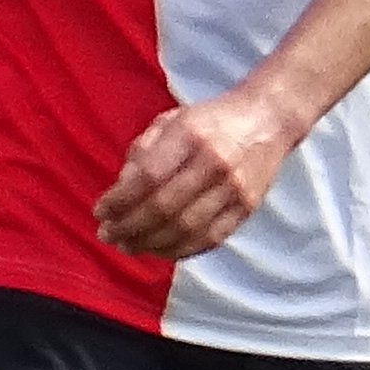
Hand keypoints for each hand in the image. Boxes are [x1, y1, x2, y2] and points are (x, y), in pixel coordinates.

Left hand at [96, 88, 306, 255]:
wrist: (269, 120)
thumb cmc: (212, 120)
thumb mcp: (172, 121)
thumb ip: (143, 152)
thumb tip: (121, 191)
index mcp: (191, 135)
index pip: (148, 177)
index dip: (120, 200)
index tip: (100, 211)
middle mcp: (215, 163)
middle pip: (164, 207)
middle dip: (129, 227)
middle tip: (108, 235)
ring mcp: (235, 189)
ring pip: (185, 229)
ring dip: (150, 244)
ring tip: (128, 245)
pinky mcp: (248, 208)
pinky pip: (209, 239)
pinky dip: (180, 250)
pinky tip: (159, 249)